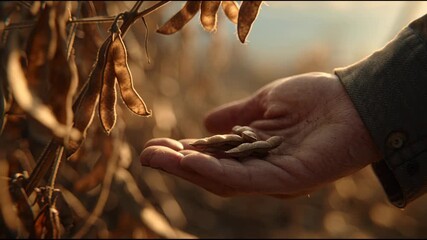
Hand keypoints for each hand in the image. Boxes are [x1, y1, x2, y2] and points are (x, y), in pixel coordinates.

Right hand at [140, 72, 381, 197]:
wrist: (354, 99)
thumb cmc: (315, 99)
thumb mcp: (266, 103)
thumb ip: (236, 115)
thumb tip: (205, 120)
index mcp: (253, 150)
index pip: (213, 157)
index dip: (184, 153)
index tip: (157, 145)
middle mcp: (259, 168)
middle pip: (213, 174)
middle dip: (179, 165)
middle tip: (147, 155)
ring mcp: (273, 177)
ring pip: (223, 181)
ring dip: (189, 170)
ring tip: (158, 159)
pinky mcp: (287, 180)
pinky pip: (246, 180)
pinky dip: (216, 173)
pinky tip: (190, 162)